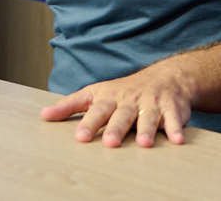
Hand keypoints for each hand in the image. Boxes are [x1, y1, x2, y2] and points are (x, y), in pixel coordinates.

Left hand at [39, 64, 194, 146]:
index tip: (79, 137)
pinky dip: (176, 129)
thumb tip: (43, 116)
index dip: (88, 123)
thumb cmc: (125, 91)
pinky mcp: (172, 107)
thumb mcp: (96, 94)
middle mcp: (130, 100)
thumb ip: (70, 106)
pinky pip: (174, 118)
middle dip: (116, 128)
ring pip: (148, 116)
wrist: (167, 76)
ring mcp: (151, 102)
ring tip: (144, 144)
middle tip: (109, 143)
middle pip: (122, 115)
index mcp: (110, 98)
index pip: (97, 110)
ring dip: (146, 129)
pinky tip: (177, 140)